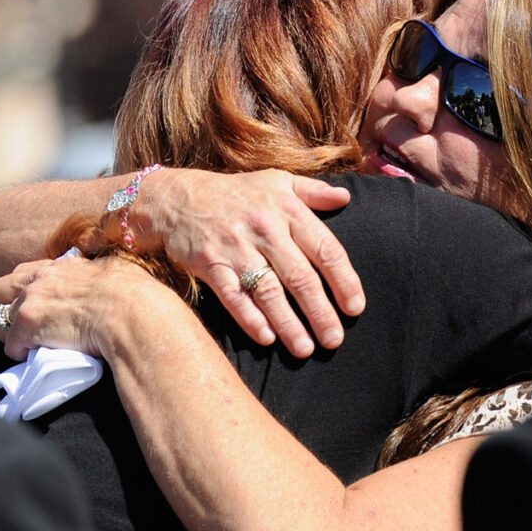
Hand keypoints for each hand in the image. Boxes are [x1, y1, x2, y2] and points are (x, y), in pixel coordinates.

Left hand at [0, 255, 176, 361]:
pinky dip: (24, 354)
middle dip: (7, 307)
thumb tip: (107, 280)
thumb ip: (99, 275)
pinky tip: (43, 358)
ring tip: (37, 346)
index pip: (27, 272)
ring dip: (15, 334)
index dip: (28, 290)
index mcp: (63, 266)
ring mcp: (30, 301)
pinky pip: (12, 347)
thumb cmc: (137, 297)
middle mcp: (41, 278)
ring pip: (1, 322)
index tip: (42, 306)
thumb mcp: (117, 273)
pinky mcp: (26, 327)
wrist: (133, 314)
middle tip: (29, 325)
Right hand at [138, 168, 364, 357]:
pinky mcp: (210, 264)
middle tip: (335, 340)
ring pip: (268, 291)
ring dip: (288, 323)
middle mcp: (264, 228)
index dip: (344, 280)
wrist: (176, 197)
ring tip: (305, 349)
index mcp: (287, 209)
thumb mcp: (277, 181)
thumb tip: (346, 197)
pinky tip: (266, 339)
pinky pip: (233, 296)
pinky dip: (249, 318)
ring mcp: (236, 247)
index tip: (355, 307)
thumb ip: (313, 191)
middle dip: (320, 312)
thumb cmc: (236, 193)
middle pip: (300, 276)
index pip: (325, 248)